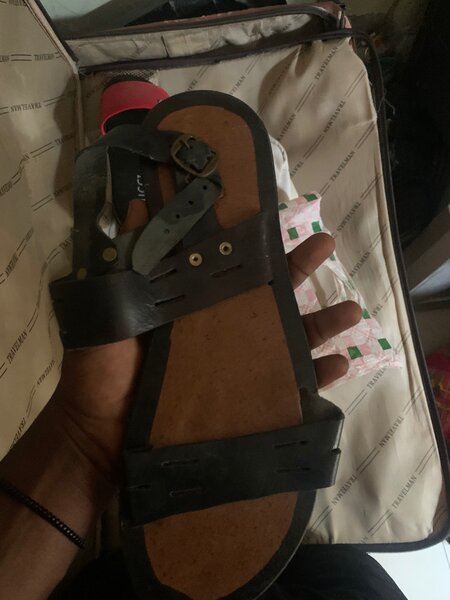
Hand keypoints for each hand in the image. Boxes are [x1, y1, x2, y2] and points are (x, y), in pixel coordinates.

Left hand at [54, 232, 360, 481]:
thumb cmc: (106, 371)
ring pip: (289, 337)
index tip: (278, 217)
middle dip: (299, 269)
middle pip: (268, 293)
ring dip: (322, 323)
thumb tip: (137, 206)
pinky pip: (289, 387)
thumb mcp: (113, 308)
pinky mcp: (245, 400)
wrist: (101, 436)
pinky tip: (339, 365)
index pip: (231, 265)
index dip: (255, 243)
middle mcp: (221, 329)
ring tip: (351, 311)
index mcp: (194, 303)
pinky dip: (316, 378)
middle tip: (326, 243)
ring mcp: (236, 365)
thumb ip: (127, 265)